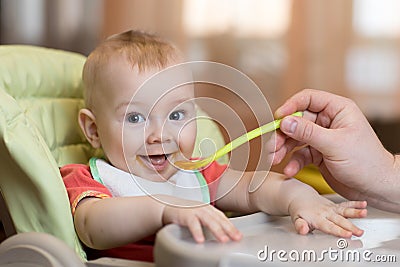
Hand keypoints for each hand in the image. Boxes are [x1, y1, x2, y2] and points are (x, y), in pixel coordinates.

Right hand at [162, 201, 241, 242]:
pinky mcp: (185, 215)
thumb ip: (210, 224)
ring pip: (209, 221)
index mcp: (209, 209)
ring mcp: (195, 211)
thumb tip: (223, 236)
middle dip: (229, 229)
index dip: (231, 227)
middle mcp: (204, 209)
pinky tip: (201, 240)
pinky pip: (192, 224)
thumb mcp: (200, 217)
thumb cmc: (185, 214)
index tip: (239, 236)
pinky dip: (197, 231)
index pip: (222, 218)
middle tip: (236, 238)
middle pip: (219, 219)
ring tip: (223, 240)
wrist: (167, 207)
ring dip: (217, 230)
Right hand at [272, 89, 395, 201]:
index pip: (308, 99)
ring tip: (275, 159)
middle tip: (273, 145)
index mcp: (338, 110)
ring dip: (283, 148)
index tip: (278, 118)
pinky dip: (293, 162)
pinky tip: (290, 170)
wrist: (375, 188)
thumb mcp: (335, 144)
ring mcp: (322, 138)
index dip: (291, 106)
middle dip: (283, 133)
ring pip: (295, 138)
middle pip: (297, 120)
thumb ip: (308, 132)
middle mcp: (328, 122)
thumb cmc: (366, 163)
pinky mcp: (318, 154)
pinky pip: (299, 154)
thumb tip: (285, 121)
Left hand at [289, 195, 366, 237]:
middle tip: (359, 232)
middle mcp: (326, 212)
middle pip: (340, 221)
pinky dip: (355, 203)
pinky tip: (364, 204)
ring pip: (345, 210)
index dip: (339, 231)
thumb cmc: (300, 211)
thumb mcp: (296, 220)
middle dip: (350, 226)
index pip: (329, 226)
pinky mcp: (336, 206)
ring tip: (364, 213)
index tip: (348, 235)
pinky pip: (346, 204)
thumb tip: (302, 230)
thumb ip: (300, 226)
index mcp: (317, 218)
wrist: (300, 196)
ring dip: (355, 212)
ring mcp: (332, 208)